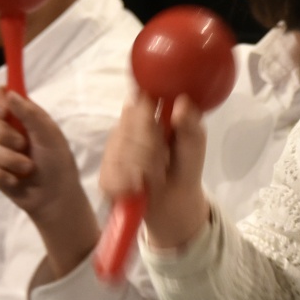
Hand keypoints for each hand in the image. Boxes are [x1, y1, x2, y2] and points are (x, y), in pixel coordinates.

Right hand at [0, 88, 100, 274]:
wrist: (55, 198)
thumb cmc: (58, 163)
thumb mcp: (49, 135)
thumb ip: (30, 113)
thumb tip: (9, 94)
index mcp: (24, 117)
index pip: (0, 97)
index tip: (4, 111)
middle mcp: (9, 130)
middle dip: (3, 134)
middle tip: (23, 145)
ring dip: (9, 159)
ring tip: (28, 168)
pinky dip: (4, 174)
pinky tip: (17, 180)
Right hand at [98, 94, 208, 249]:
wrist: (176, 199)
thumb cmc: (185, 164)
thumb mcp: (194, 143)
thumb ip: (190, 123)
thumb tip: (182, 102)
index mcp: (148, 111)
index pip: (137, 100)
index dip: (146, 117)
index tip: (161, 131)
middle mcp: (126, 126)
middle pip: (128, 128)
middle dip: (150, 150)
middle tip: (164, 161)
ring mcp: (113, 148)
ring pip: (119, 152)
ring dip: (143, 169)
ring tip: (157, 176)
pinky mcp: (105, 172)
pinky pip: (110, 174)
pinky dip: (128, 183)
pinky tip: (140, 187)